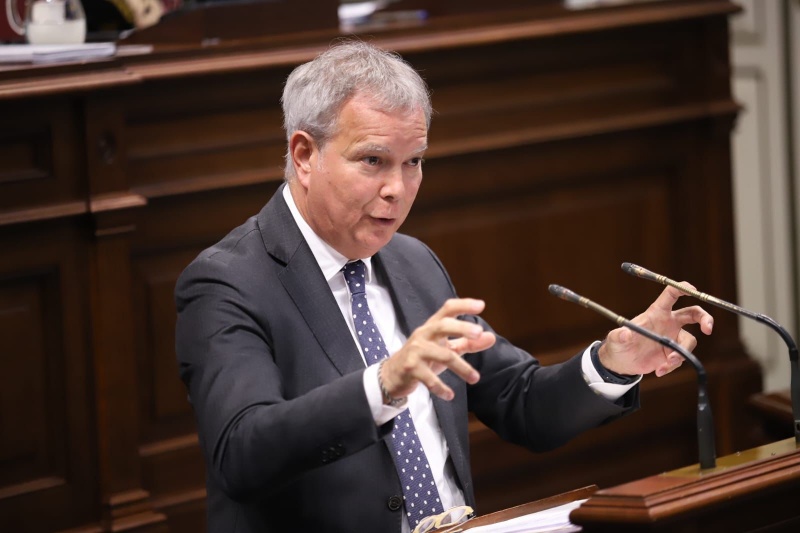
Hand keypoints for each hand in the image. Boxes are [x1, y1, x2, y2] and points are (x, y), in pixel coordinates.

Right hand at [380, 298, 496, 400]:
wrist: (392, 374)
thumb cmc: (423, 357)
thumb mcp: (446, 348)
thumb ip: (468, 343)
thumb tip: (491, 337)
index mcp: (433, 326)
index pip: (448, 309)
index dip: (463, 305)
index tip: (481, 305)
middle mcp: (423, 334)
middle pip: (443, 326)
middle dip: (461, 328)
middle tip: (479, 333)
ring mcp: (416, 351)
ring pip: (442, 355)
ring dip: (461, 367)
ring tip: (475, 378)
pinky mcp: (410, 368)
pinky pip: (429, 378)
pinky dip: (441, 387)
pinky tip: (450, 395)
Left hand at [598, 284, 713, 376]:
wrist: (623, 364)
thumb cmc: (618, 345)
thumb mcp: (616, 340)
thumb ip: (619, 336)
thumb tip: (624, 333)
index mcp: (656, 312)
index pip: (671, 294)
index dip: (683, 288)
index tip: (694, 290)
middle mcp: (668, 322)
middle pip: (693, 313)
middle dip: (705, 318)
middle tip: (708, 329)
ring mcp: (673, 338)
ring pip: (690, 341)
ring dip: (681, 354)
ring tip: (665, 364)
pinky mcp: (673, 352)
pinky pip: (682, 358)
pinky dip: (672, 365)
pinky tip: (659, 370)